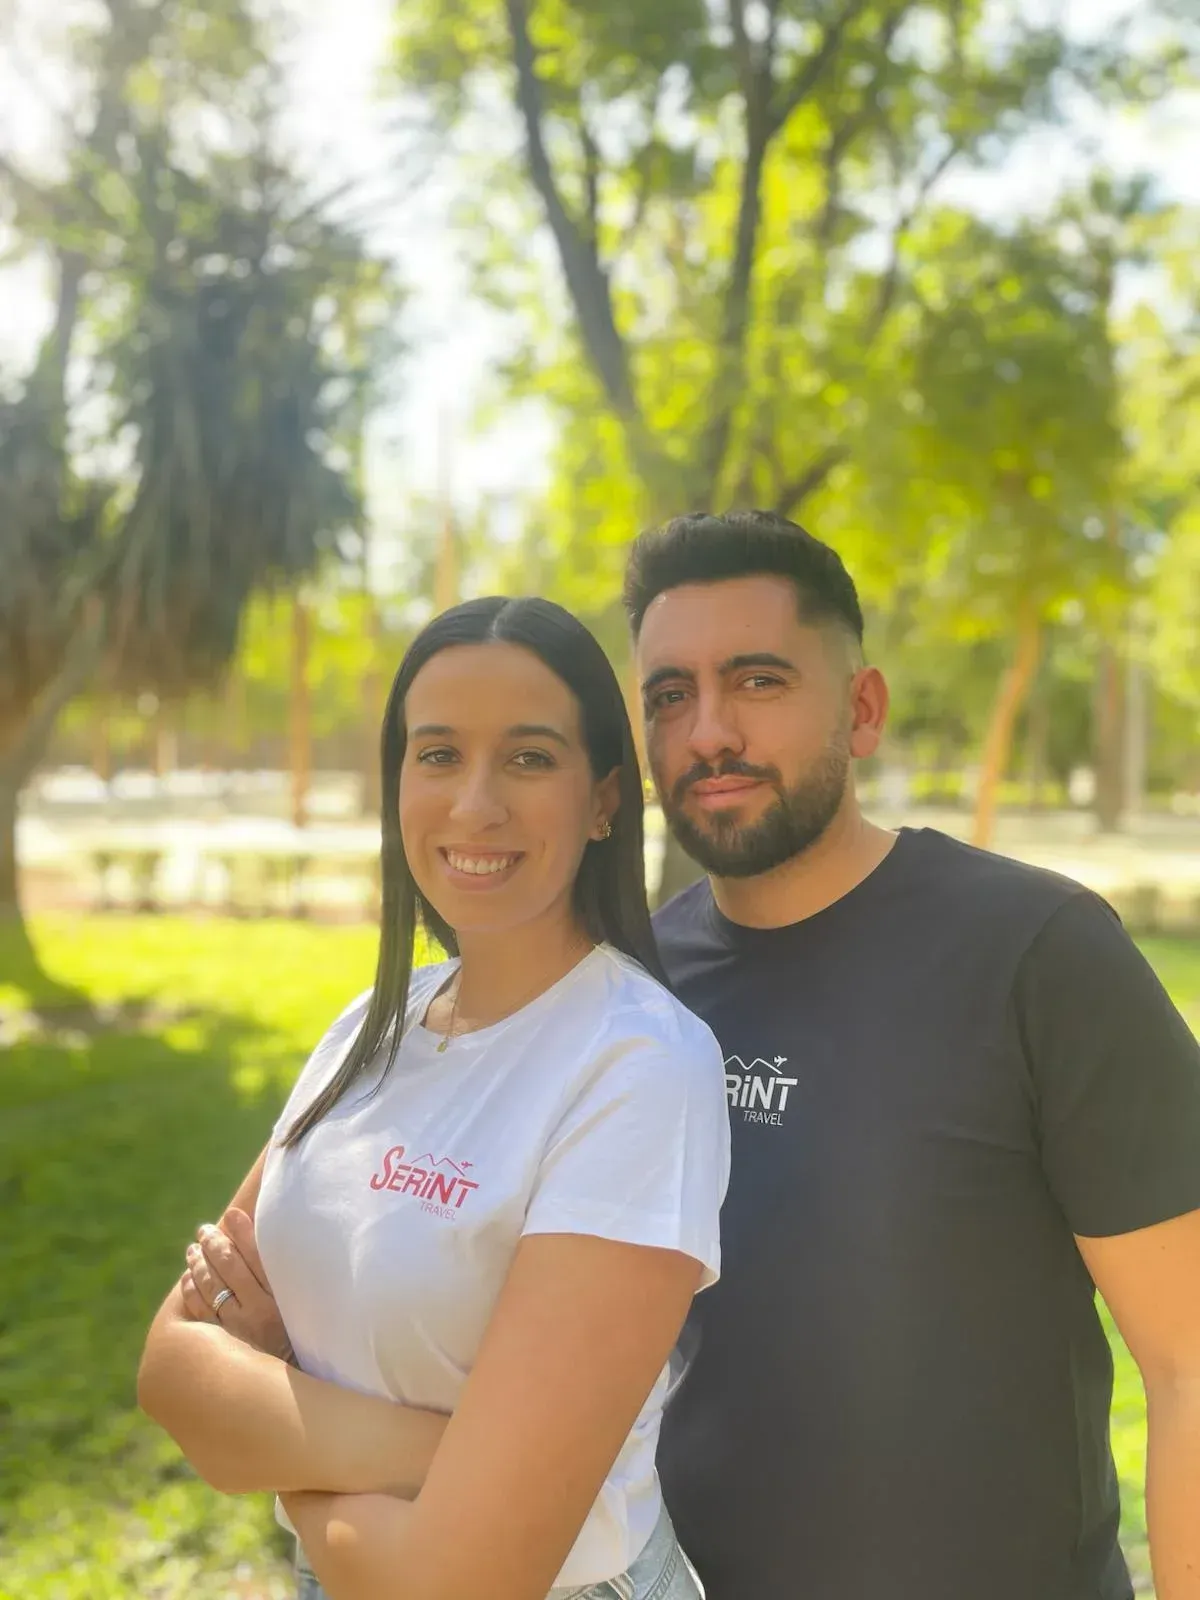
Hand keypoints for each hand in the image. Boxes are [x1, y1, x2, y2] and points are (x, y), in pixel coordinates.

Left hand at [181, 1207, 294, 1362]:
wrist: (288, 1389)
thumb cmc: (300, 1340)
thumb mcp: (302, 1309)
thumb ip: (288, 1280)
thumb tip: (271, 1246)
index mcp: (282, 1299)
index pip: (257, 1255)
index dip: (243, 1231)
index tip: (231, 1214)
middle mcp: (259, 1312)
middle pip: (229, 1267)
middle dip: (214, 1243)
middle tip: (205, 1229)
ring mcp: (237, 1329)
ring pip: (210, 1286)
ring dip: (198, 1263)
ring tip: (193, 1248)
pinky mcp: (222, 1344)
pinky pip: (200, 1311)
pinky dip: (191, 1290)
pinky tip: (188, 1277)